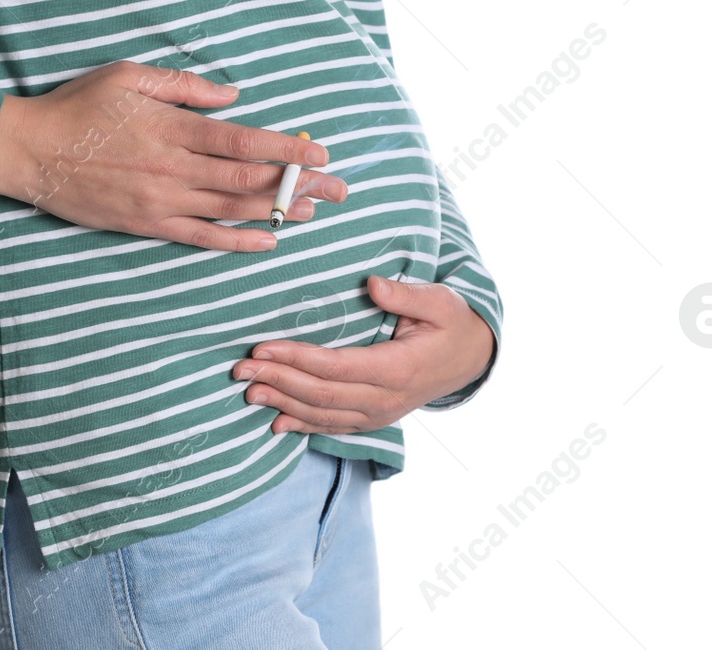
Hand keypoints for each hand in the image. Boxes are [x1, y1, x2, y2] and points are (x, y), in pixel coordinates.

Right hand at [0, 60, 348, 251]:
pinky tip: (267, 241)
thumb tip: (233, 95)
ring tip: (315, 212)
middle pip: (247, 181)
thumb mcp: (129, 76)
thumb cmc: (77, 106)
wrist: (28, 151)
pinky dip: (237, 241)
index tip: (319, 152)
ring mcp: (160, 201)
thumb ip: (184, 86)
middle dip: (298, 185)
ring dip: (278, 213)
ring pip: (231, 211)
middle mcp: (172, 168)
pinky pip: (200, 237)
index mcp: (171, 127)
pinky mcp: (146, 224)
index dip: (286, 150)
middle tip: (338, 188)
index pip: (243, 142)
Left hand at [233, 275, 494, 432]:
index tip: (262, 347)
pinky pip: (334, 427)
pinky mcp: (373, 419)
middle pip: (321, 394)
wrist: (470, 359)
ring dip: (282, 404)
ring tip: (248, 392)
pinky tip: (276, 422)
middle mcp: (386, 399)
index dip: (296, 359)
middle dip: (277, 381)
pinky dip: (302, 425)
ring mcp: (380, 414)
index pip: (335, 366)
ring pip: (323, 414)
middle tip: (241, 370)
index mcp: (397, 368)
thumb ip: (406, 295)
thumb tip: (373, 284)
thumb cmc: (451, 323)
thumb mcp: (439, 302)